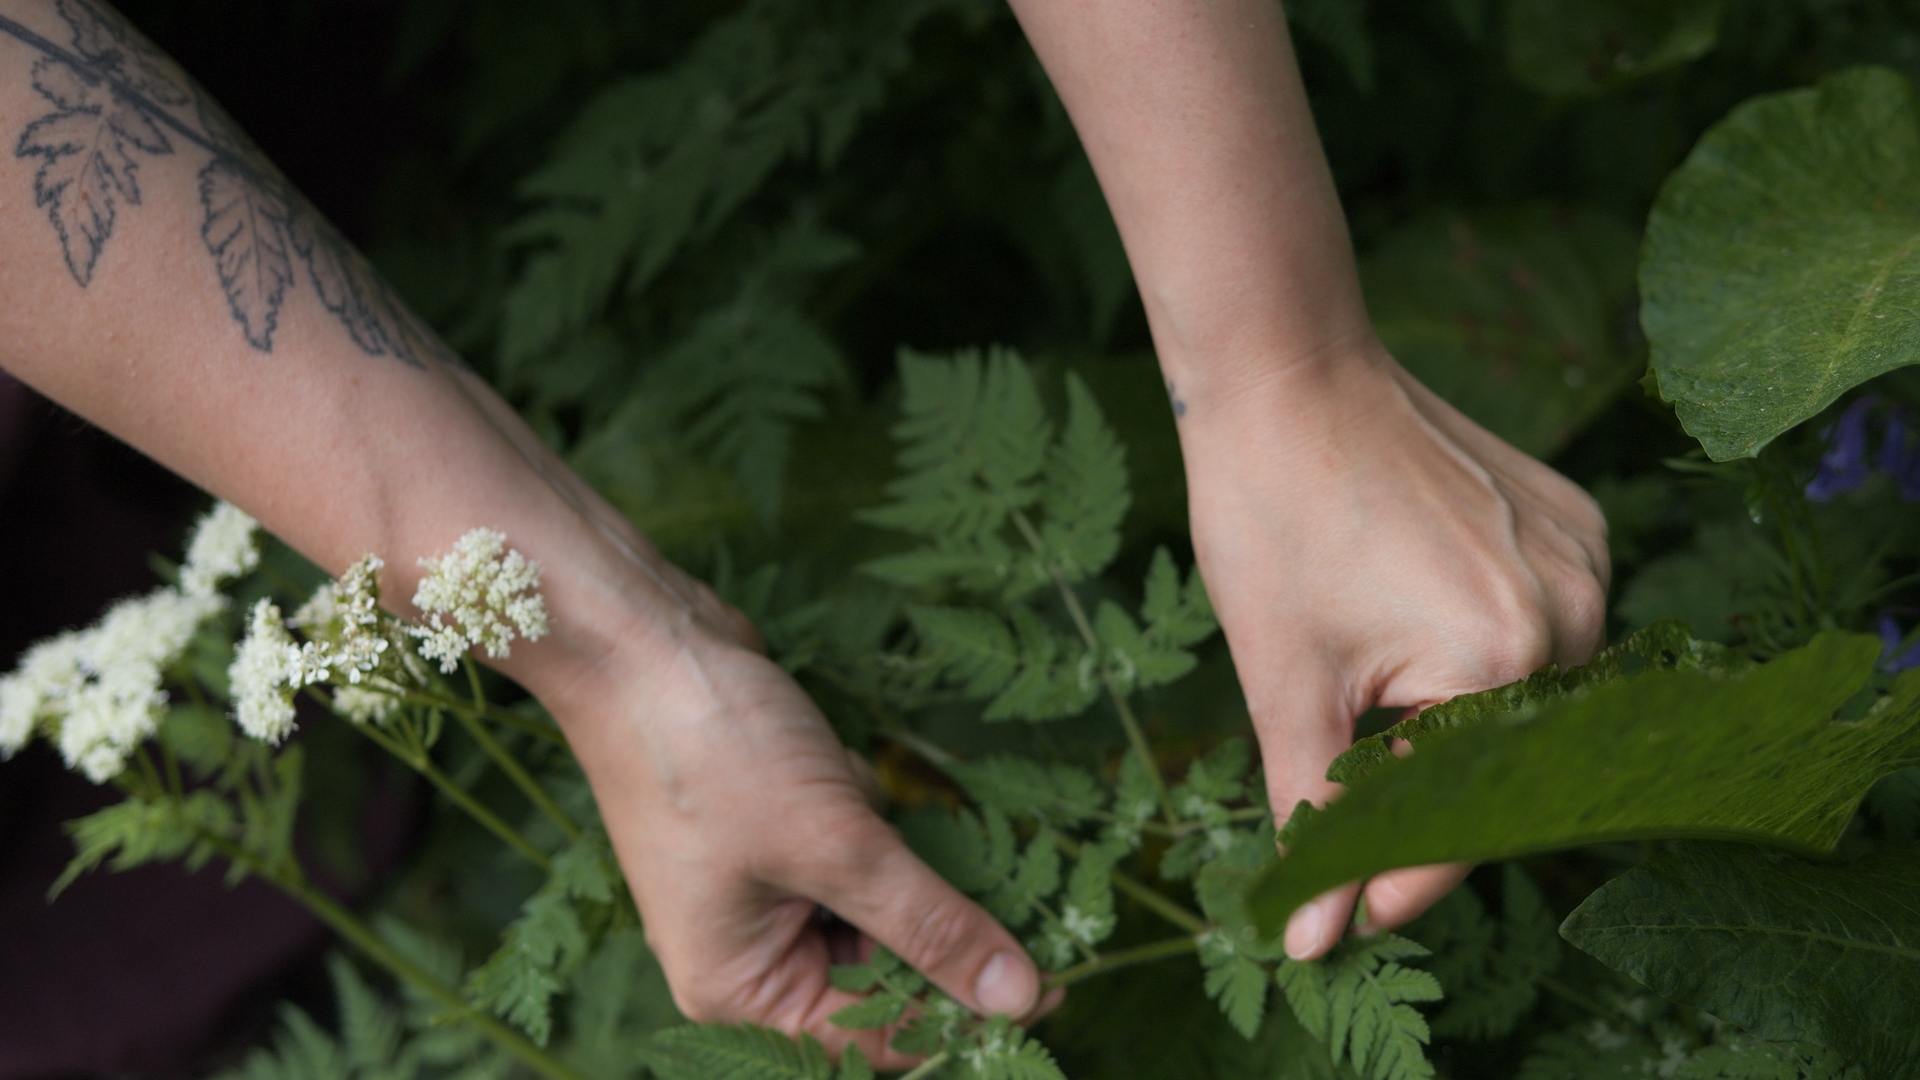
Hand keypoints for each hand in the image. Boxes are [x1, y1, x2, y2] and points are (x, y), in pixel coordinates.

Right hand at [546, 584, 1044, 1067]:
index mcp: (743, 990)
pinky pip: (858, 847)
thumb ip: (930, 924)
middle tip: (1000, 873)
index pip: (879, 1038)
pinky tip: (826, 764)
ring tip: (850, 793)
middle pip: (885, 975)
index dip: (967, 1017)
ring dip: (891, 850)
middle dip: (928, 915)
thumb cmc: (712, 750)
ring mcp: (765, 892)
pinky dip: (864, 808)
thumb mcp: (834, 843)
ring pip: (880, 903)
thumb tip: (1017, 997)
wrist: (639, 641)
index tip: (1058, 985)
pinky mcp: (781, 834)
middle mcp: (751, 956)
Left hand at [1176, 343, 1608, 957]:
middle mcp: (1573, 612)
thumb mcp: (1284, 683)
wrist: (1288, 376)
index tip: (1343, 914)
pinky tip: (1412, 630)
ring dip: (1449, 725)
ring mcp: (1584, 561)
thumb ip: (1311, 814)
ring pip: (1524, 699)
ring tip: (1366, 701)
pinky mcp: (1576, 525)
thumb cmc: (1271, 518)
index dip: (1396, 879)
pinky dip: (1481, 655)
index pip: (1461, 819)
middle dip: (1418, 799)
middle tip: (1341, 817)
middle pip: (1500, 763)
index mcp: (1505, 658)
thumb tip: (1311, 939)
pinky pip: (1544, 627)